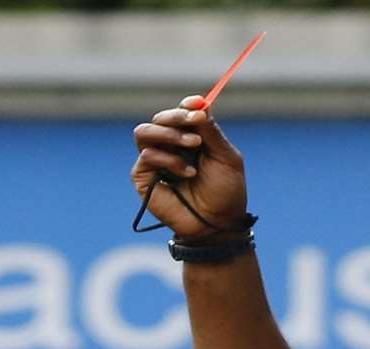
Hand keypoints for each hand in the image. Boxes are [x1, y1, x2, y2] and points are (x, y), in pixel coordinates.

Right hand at [132, 95, 249, 238]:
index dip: (186, 105)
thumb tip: (200, 105)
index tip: (198, 104)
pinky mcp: (144, 179)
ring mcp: (155, 162)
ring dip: (169, 134)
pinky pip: (146, 156)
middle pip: (159, 119)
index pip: (180, 113)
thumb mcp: (226, 156)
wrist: (218, 223)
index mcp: (189, 138)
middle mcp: (169, 147)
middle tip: (195, 121)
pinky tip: (187, 173)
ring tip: (193, 145)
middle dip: (177, 117)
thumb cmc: (225, 192)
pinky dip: (168, 160)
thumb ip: (211, 131)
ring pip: (144, 132)